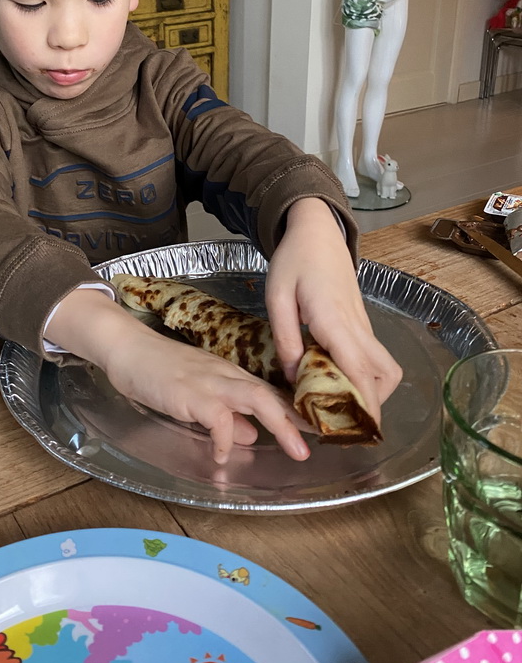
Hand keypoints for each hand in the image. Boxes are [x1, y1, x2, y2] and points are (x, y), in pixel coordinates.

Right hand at [47, 288, 311, 464]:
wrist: (127, 348)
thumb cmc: (157, 370)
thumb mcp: (196, 393)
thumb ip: (225, 411)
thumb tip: (250, 433)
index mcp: (228, 375)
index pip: (268, 393)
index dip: (293, 412)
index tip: (317, 430)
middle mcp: (224, 376)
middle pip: (268, 395)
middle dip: (295, 421)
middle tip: (313, 447)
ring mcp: (208, 382)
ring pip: (254, 399)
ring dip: (279, 425)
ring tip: (295, 451)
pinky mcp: (189, 393)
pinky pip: (216, 417)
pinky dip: (225, 438)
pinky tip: (222, 456)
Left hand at [264, 198, 401, 427]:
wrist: (317, 231)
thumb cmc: (294, 260)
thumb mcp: (277, 297)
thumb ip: (286, 338)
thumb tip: (294, 377)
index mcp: (333, 319)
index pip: (357, 369)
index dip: (362, 403)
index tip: (358, 430)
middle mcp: (356, 326)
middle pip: (385, 375)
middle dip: (371, 404)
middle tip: (341, 419)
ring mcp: (363, 325)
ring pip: (384, 367)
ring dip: (370, 390)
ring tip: (336, 402)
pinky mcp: (360, 323)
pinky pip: (371, 357)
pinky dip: (362, 375)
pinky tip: (334, 380)